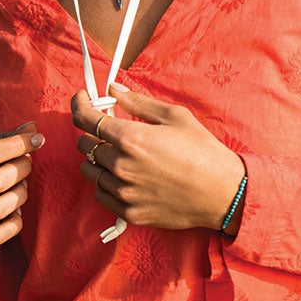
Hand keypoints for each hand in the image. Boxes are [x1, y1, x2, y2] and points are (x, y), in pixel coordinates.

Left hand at [71, 84, 244, 231]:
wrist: (221, 192)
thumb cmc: (202, 151)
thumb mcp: (175, 116)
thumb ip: (138, 102)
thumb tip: (112, 89)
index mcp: (130, 138)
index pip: (85, 119)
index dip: (79, 105)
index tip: (83, 100)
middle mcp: (120, 166)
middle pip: (85, 145)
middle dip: (93, 133)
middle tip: (111, 130)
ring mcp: (122, 192)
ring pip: (89, 171)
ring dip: (98, 159)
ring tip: (119, 155)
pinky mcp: (128, 212)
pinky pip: (100, 194)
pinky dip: (105, 182)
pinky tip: (124, 177)